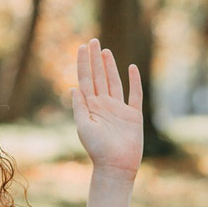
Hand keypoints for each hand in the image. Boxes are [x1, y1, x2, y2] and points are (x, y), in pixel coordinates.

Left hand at [71, 38, 142, 178]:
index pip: (86, 80)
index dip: (83, 63)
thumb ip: (79, 106)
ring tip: (105, 51)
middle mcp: (104, 105)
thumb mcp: (84, 127)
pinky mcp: (133, 115)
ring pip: (114, 82)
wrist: (116, 166)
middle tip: (93, 41)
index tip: (82, 47)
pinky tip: (131, 68)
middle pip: (99, 76)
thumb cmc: (97, 149)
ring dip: (109, 66)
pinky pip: (134, 94)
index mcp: (90, 107)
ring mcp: (119, 109)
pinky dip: (134, 81)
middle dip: (95, 59)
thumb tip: (73, 87)